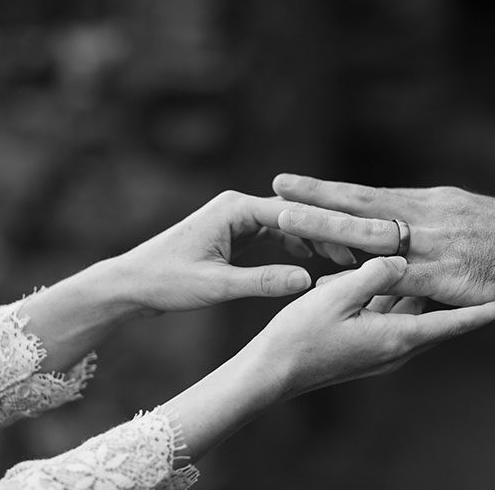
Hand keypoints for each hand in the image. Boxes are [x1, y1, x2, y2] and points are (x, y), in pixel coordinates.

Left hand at [109, 190, 352, 314]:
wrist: (132, 283)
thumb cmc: (166, 282)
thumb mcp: (216, 286)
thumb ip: (262, 282)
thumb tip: (308, 281)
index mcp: (234, 209)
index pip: (292, 213)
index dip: (327, 228)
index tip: (358, 242)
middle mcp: (238, 207)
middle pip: (295, 215)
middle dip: (328, 232)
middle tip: (362, 250)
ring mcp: (237, 219)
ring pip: (288, 225)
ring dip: (315, 240)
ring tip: (346, 258)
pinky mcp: (236, 234)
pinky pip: (275, 235)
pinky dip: (296, 246)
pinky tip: (314, 260)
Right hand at [248, 256, 494, 398]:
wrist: (273, 373)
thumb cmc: (300, 337)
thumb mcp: (335, 298)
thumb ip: (373, 275)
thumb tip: (401, 257)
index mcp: (396, 336)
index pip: (454, 323)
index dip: (486, 312)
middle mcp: (397, 346)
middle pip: (444, 319)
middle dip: (468, 301)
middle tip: (492, 278)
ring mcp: (383, 348)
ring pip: (422, 316)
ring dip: (437, 297)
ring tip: (457, 272)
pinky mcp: (369, 344)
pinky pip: (400, 317)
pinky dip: (409, 298)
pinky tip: (405, 278)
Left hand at [272, 174, 494, 317]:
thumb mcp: (473, 222)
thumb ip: (436, 229)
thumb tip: (405, 238)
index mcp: (435, 204)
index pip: (372, 195)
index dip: (332, 191)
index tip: (296, 183)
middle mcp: (432, 216)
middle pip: (364, 204)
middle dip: (318, 197)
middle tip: (276, 187)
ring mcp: (441, 244)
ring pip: (373, 232)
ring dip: (328, 225)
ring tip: (287, 218)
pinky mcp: (453, 276)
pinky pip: (400, 277)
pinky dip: (364, 277)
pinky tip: (334, 281)